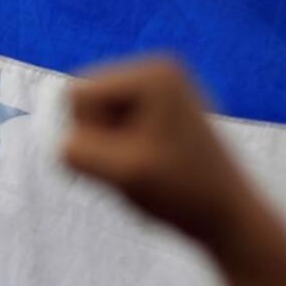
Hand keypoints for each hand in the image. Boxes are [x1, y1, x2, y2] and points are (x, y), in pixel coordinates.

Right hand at [60, 57, 252, 247]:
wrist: (228, 216)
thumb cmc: (180, 194)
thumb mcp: (120, 174)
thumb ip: (76, 152)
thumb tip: (57, 137)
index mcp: (151, 74)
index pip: (76, 95)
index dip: (88, 136)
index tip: (126, 160)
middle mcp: (157, 69)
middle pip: (83, 102)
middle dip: (98, 140)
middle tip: (135, 168)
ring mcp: (160, 88)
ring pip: (93, 117)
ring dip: (106, 149)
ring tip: (143, 170)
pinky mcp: (160, 108)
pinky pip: (110, 125)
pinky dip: (118, 151)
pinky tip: (148, 168)